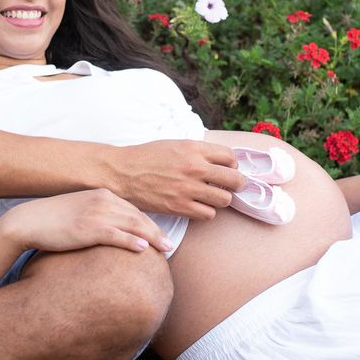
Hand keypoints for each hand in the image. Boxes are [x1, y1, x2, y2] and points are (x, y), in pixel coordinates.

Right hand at [0, 189, 175, 253]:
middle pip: (138, 216)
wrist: (27, 221)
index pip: (134, 209)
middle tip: (171, 245)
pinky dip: (132, 242)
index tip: (161, 235)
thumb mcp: (80, 211)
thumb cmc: (52, 220)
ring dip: (152, 237)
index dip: (150, 223)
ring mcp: (95, 213)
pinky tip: (144, 250)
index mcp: (102, 194)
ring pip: (133, 225)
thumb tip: (113, 231)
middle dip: (157, 231)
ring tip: (166, 249)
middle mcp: (102, 200)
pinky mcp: (87, 228)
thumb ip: (99, 216)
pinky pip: (116, 235)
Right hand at [104, 140, 244, 221]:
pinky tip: (198, 206)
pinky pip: (208, 214)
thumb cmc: (147, 157)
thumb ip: (198, 152)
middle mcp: (194, 167)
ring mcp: (187, 188)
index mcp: (194, 148)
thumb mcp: (175, 144)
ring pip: (224, 200)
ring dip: (221, 199)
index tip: (228, 169)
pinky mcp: (178, 206)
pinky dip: (206, 212)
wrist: (122, 172)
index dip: (233, 165)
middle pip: (234, 180)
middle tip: (231, 187)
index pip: (231, 157)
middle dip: (237, 185)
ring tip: (211, 197)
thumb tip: (220, 162)